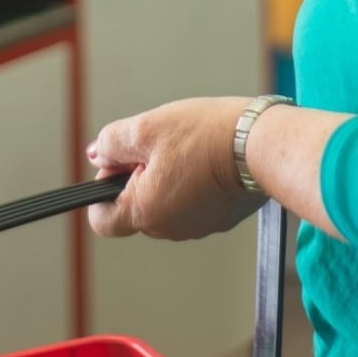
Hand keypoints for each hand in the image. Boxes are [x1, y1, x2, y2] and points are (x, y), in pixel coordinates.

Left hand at [86, 97, 264, 241]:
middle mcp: (169, 228)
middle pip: (135, 206)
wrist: (260, 145)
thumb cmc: (205, 136)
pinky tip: (205, 159)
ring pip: (164, 203)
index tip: (118, 162)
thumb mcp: (146, 128)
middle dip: (139, 176)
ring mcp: (196, 226)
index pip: (102, 220)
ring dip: (166, 178)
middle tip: (159, 146)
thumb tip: (97, 154)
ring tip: (187, 149)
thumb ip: (112, 143)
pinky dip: (192, 184)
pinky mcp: (219, 219)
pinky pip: (192, 204)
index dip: (102, 188)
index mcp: (145, 212)